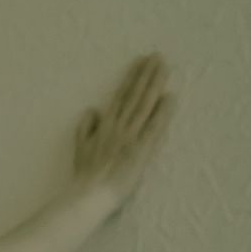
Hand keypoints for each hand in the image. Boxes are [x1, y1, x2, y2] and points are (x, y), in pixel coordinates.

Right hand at [72, 51, 175, 216]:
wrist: (88, 195)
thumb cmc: (85, 177)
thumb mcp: (80, 148)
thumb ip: (86, 128)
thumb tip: (93, 110)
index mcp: (105, 126)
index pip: (121, 97)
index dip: (131, 78)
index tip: (140, 62)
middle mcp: (118, 127)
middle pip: (134, 95)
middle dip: (146, 74)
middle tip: (158, 56)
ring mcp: (130, 137)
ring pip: (143, 105)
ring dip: (154, 84)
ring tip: (163, 67)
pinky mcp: (140, 151)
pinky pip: (153, 128)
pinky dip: (162, 113)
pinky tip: (170, 98)